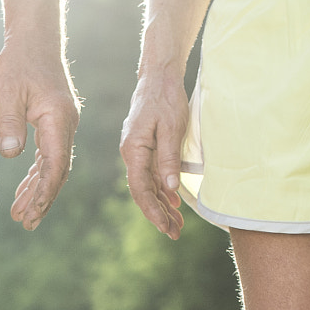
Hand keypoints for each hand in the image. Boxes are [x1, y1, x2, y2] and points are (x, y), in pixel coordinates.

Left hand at [0, 42, 78, 230]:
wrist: (34, 38)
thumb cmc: (19, 61)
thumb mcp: (8, 91)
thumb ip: (9, 123)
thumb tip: (13, 155)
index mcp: (59, 119)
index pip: (56, 164)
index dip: (45, 192)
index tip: (33, 212)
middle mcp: (66, 125)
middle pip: (57, 171)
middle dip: (42, 199)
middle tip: (26, 224)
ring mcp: (61, 125)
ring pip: (52, 166)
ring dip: (37, 191)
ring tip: (21, 215)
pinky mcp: (53, 123)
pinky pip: (47, 155)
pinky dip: (36, 175)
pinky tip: (25, 191)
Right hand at [120, 73, 189, 238]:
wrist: (159, 76)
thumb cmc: (166, 97)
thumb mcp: (172, 127)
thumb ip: (169, 158)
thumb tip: (170, 187)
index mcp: (133, 149)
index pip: (140, 188)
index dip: (152, 210)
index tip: (165, 227)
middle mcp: (131, 154)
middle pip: (143, 192)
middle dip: (158, 214)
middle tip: (174, 233)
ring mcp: (138, 152)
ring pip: (149, 186)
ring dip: (162, 206)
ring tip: (177, 225)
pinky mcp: (146, 149)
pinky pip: (153, 175)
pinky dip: (163, 191)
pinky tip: (173, 203)